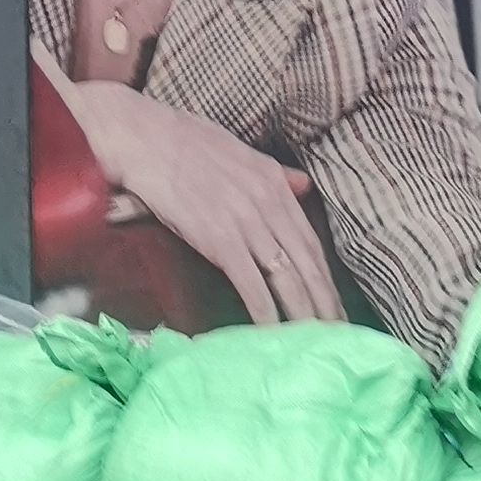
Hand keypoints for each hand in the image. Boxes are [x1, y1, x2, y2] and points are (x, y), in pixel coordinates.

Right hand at [58, 81, 344, 325]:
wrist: (142, 136)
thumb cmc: (182, 141)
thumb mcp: (241, 152)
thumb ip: (275, 174)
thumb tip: (304, 184)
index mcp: (275, 182)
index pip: (310, 241)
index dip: (325, 278)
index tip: (335, 306)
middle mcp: (269, 202)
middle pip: (306, 264)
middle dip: (325, 303)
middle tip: (338, 338)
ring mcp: (246, 221)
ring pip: (286, 277)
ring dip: (304, 314)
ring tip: (316, 343)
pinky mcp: (220, 238)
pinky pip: (251, 283)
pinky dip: (266, 312)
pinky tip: (274, 334)